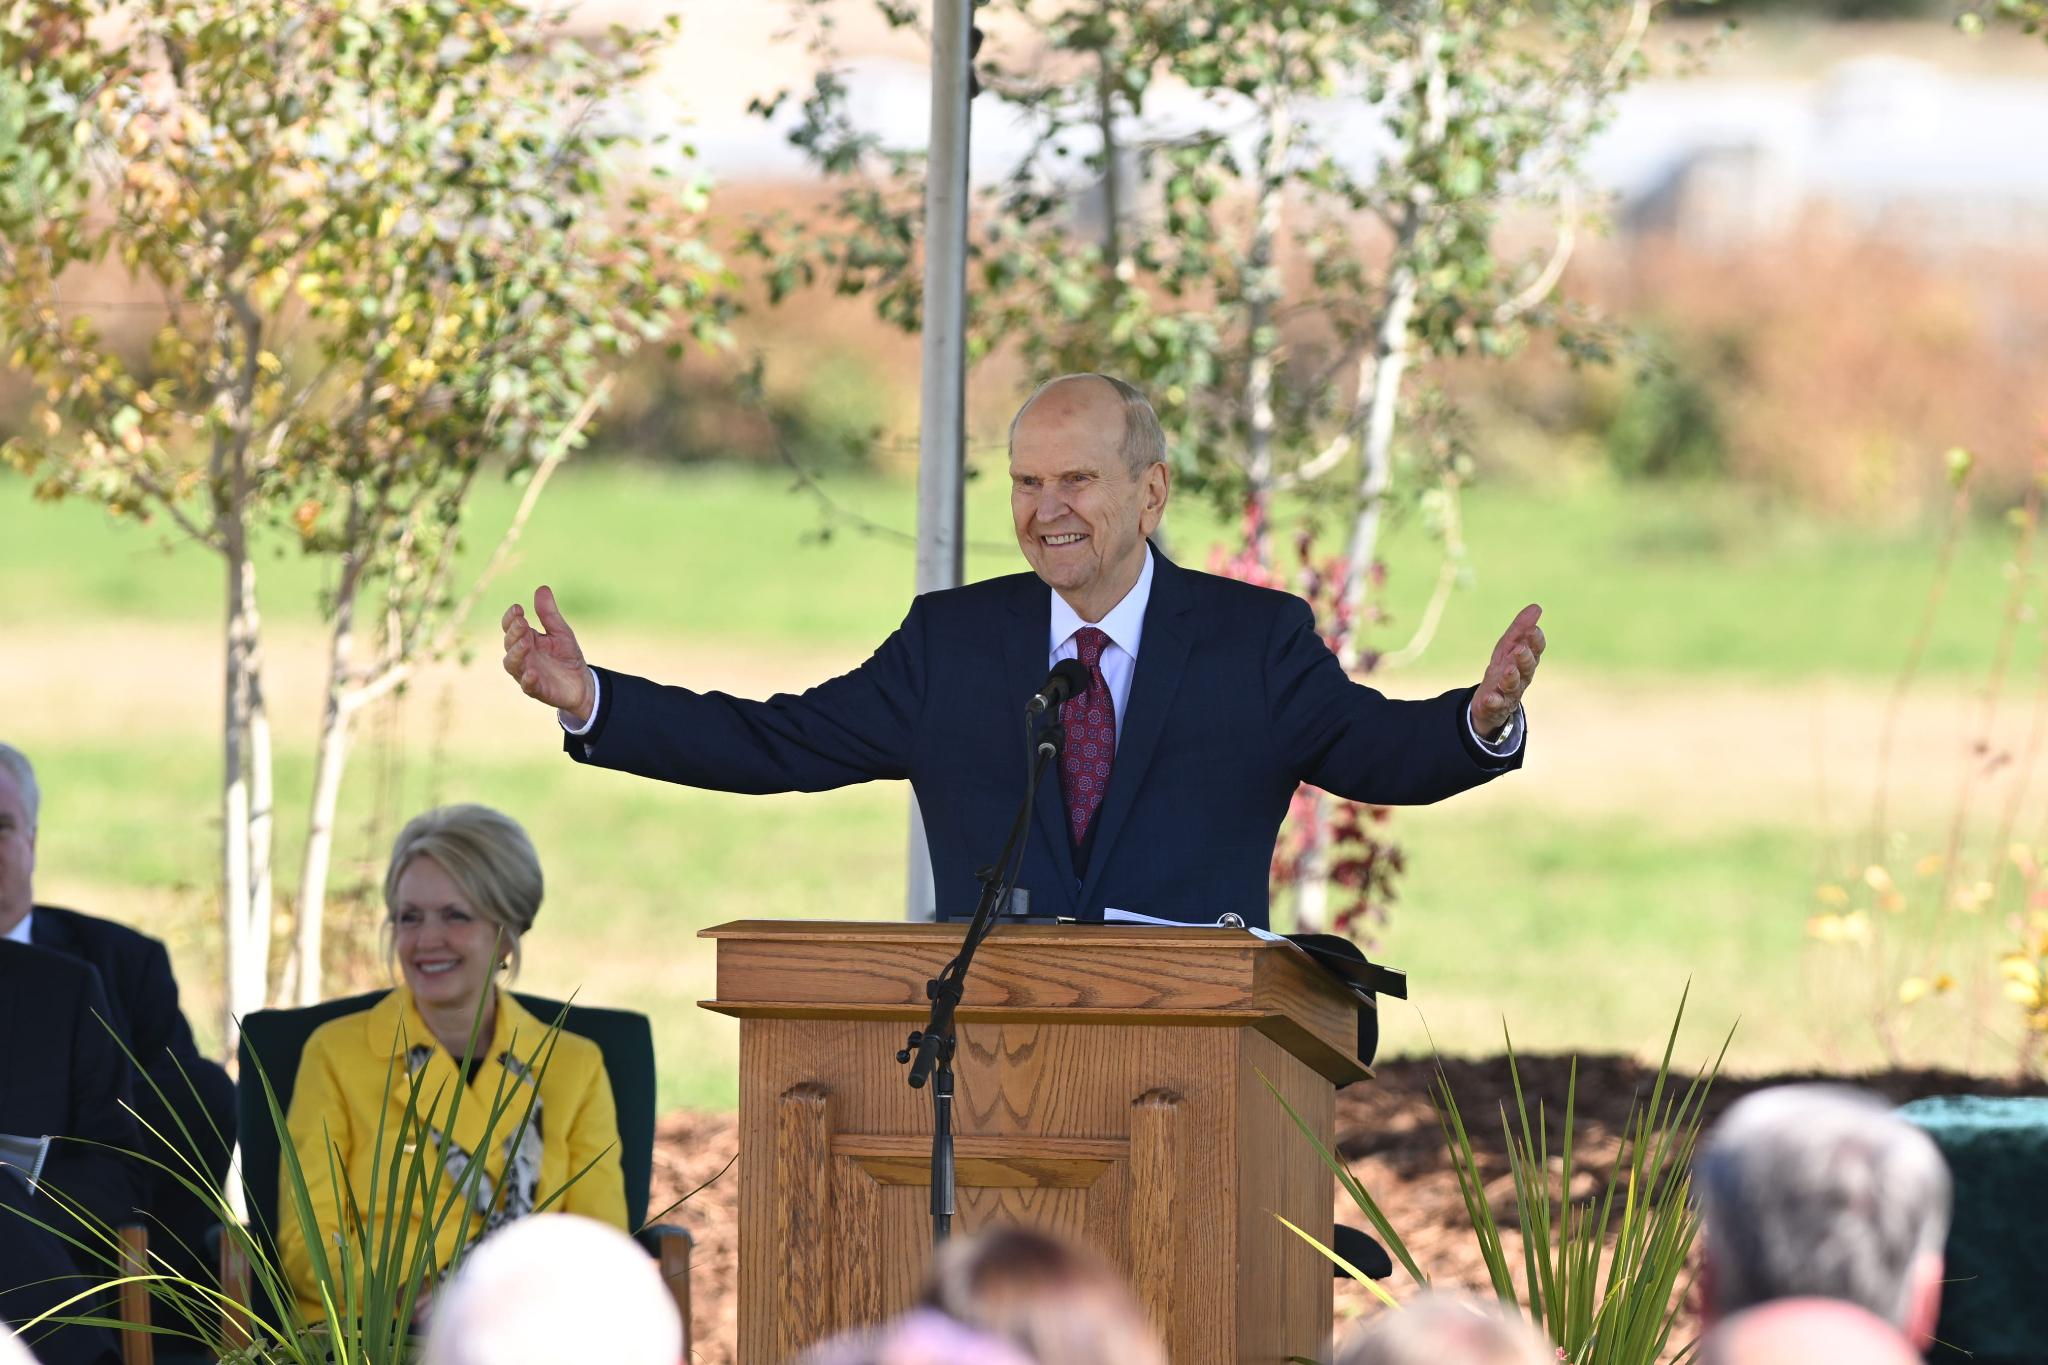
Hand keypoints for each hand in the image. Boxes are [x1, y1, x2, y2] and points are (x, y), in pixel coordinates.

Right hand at [502, 585, 594, 722]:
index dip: (511, 618)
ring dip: (516, 653)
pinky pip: (527, 686)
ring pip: (512, 664)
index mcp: (526, 639)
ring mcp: (527, 673)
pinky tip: (532, 673)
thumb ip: (549, 614)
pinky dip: (527, 680)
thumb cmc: (567, 656)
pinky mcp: (537, 689)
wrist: (582, 683)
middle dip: (514, 633)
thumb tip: (542, 588)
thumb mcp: (560, 631)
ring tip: (525, 644)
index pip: (510, 627)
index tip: (518, 608)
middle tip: (522, 623)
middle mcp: (522, 656)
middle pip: (509, 643)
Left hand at [1471, 603, 1543, 738]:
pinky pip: (1495, 703)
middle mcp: (1521, 677)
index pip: (1535, 649)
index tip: (1533, 629)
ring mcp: (1509, 692)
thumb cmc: (1504, 668)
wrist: (1491, 702)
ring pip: (1513, 685)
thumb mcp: (1509, 646)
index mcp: (1526, 660)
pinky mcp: (1495, 705)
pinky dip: (1493, 700)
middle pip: (1527, 667)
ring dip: (1512, 677)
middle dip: (1525, 657)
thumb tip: (1536, 607)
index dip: (1535, 640)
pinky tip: (1489, 697)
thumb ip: (1520, 628)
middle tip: (1521, 648)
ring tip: (1509, 670)